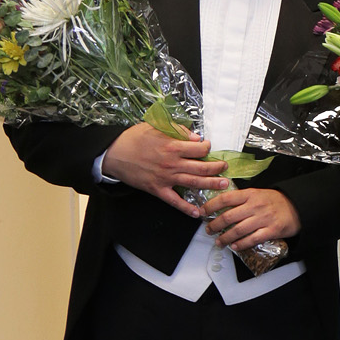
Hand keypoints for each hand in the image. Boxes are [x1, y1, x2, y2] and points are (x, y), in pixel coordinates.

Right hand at [101, 122, 226, 216]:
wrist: (114, 154)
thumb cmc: (134, 139)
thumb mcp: (156, 127)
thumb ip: (178, 131)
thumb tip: (195, 137)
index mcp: (172, 146)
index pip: (199, 149)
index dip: (207, 147)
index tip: (208, 147)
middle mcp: (172, 164)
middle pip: (201, 167)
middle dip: (216, 167)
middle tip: (225, 168)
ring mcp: (165, 178)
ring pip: (193, 182)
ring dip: (210, 184)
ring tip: (223, 185)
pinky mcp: (157, 189)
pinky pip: (175, 201)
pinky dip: (186, 208)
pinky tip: (197, 212)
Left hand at [203, 187, 300, 249]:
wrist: (298, 207)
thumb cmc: (276, 201)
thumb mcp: (259, 193)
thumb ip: (242, 199)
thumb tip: (221, 206)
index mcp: (251, 194)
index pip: (226, 199)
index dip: (210, 206)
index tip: (202, 212)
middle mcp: (256, 206)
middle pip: (228, 217)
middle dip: (214, 225)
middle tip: (209, 230)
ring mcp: (264, 218)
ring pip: (238, 230)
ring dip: (225, 238)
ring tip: (219, 242)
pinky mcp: (271, 230)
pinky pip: (252, 239)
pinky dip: (241, 244)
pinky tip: (235, 246)